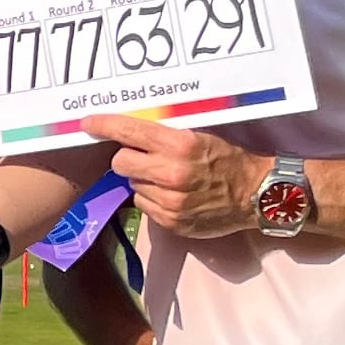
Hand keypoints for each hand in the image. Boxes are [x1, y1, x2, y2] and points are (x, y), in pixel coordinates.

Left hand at [103, 116, 267, 238]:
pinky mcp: (171, 221)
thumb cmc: (228, 160)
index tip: (87, 122)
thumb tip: (128, 132)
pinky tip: (173, 195)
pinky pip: (143, 204)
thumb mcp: (200, 137)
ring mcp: (170, 201)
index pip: (130, 132)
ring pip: (132, 184)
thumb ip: (165, 136)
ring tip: (169, 178)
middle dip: (127, 157)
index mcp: (180, 146)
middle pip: (120, 162)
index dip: (104, 125)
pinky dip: (152, 198)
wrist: (257, 194)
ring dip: (143, 179)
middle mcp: (172, 173)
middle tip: (145, 157)